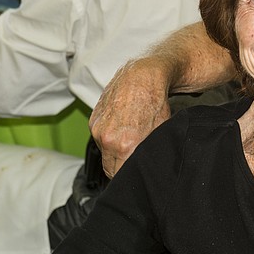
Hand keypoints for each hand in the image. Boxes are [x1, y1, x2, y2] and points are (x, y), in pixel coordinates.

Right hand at [89, 59, 171, 177]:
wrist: (143, 77)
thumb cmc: (155, 102)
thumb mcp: (160, 132)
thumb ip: (149, 153)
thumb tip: (147, 167)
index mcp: (125, 145)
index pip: (121, 175)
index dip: (130, 176)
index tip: (137, 174)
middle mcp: (107, 139)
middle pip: (110, 169)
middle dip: (122, 168)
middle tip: (134, 162)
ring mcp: (98, 129)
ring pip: (104, 154)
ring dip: (115, 153)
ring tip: (130, 143)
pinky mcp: (93, 120)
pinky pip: (99, 139)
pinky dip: (109, 140)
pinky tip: (122, 130)